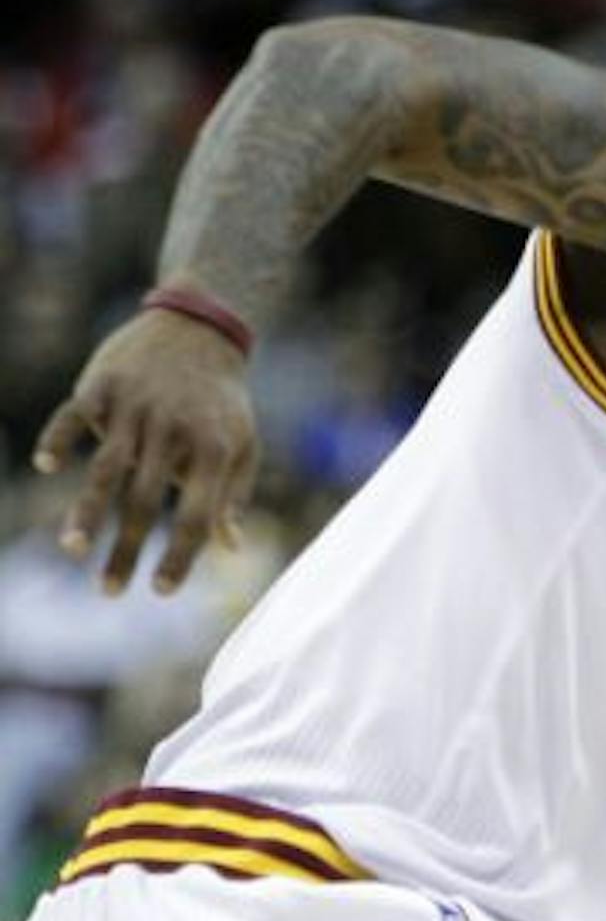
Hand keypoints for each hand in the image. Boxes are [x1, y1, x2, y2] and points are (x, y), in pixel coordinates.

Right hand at [33, 309, 258, 595]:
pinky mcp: (102, 385)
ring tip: (73, 550)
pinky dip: (60, 439)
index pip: (196, 516)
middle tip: (109, 591)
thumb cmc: (223, 398)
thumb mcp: (241, 443)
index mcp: (212, 451)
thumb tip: (230, 549)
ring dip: (87, 512)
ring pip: (106, 468)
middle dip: (125, 550)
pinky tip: (48, 467)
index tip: (161, 592)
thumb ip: (231, 496)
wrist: (201, 328)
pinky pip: (75, 416)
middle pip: (144, 502)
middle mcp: (172, 431)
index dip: (180, 556)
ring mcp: (134, 407)